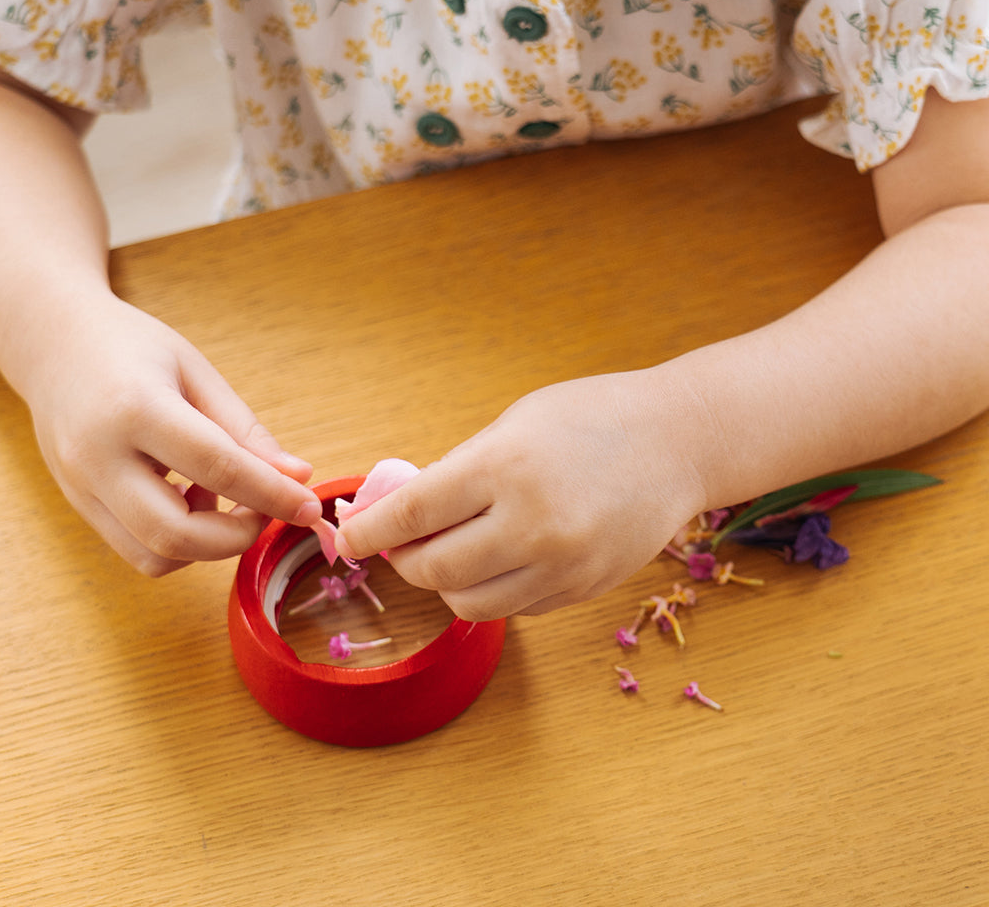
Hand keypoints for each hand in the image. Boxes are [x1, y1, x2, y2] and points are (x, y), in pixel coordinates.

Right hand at [24, 293, 320, 574]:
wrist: (53, 342)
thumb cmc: (130, 347)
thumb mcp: (197, 373)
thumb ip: (246, 430)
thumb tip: (297, 476)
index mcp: (135, 408)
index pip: (218, 468)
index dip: (273, 495)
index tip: (310, 507)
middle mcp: (98, 457)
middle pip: (177, 535)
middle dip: (239, 536)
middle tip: (267, 507)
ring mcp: (82, 488)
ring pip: (155, 556)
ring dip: (207, 544)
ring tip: (220, 495)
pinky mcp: (79, 506)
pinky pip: (137, 549)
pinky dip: (178, 541)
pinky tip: (190, 499)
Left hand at [336, 372, 706, 619]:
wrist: (678, 442)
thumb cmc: (592, 417)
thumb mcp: (515, 424)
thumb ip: (459, 470)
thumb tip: (403, 510)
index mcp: (506, 468)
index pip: (411, 514)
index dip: (367, 530)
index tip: (347, 536)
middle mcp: (532, 524)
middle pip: (433, 570)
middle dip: (402, 559)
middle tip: (399, 542)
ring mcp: (562, 565)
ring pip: (469, 603)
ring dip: (443, 582)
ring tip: (448, 550)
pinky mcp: (583, 589)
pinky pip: (513, 607)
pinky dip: (490, 589)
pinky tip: (497, 558)